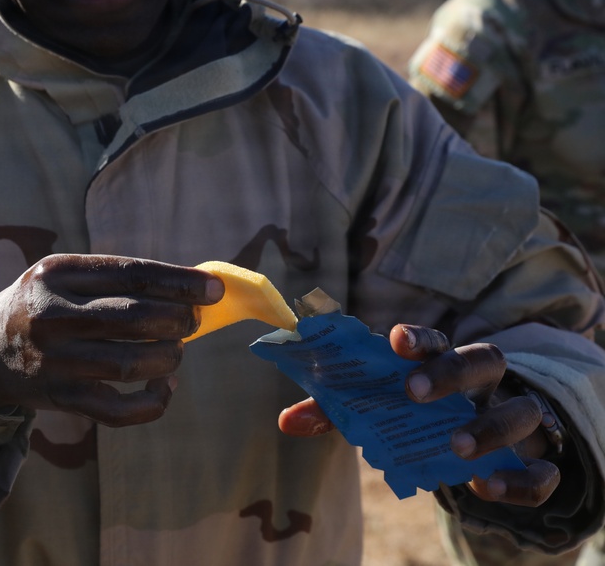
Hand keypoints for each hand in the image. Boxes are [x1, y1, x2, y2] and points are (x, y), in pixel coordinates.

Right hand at [0, 254, 224, 426]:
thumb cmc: (44, 303)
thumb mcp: (65, 275)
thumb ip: (117, 278)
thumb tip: (191, 287)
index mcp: (56, 273)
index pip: (132, 274)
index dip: (180, 282)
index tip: (213, 288)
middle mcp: (51, 315)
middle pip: (135, 318)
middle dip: (179, 319)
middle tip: (192, 320)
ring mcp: (54, 360)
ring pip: (131, 363)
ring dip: (169, 357)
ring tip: (176, 350)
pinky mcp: (61, 397)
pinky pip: (118, 409)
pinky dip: (152, 402)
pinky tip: (166, 387)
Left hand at [278, 324, 559, 506]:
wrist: (487, 451)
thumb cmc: (424, 418)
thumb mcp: (381, 412)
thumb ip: (337, 412)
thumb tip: (285, 420)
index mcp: (446, 362)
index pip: (437, 339)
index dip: (418, 338)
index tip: (394, 340)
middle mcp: (488, 383)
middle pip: (484, 359)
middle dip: (449, 372)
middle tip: (413, 391)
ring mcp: (518, 419)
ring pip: (521, 411)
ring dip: (487, 426)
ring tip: (454, 447)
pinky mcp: (536, 463)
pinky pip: (541, 471)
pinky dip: (517, 480)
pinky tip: (483, 488)